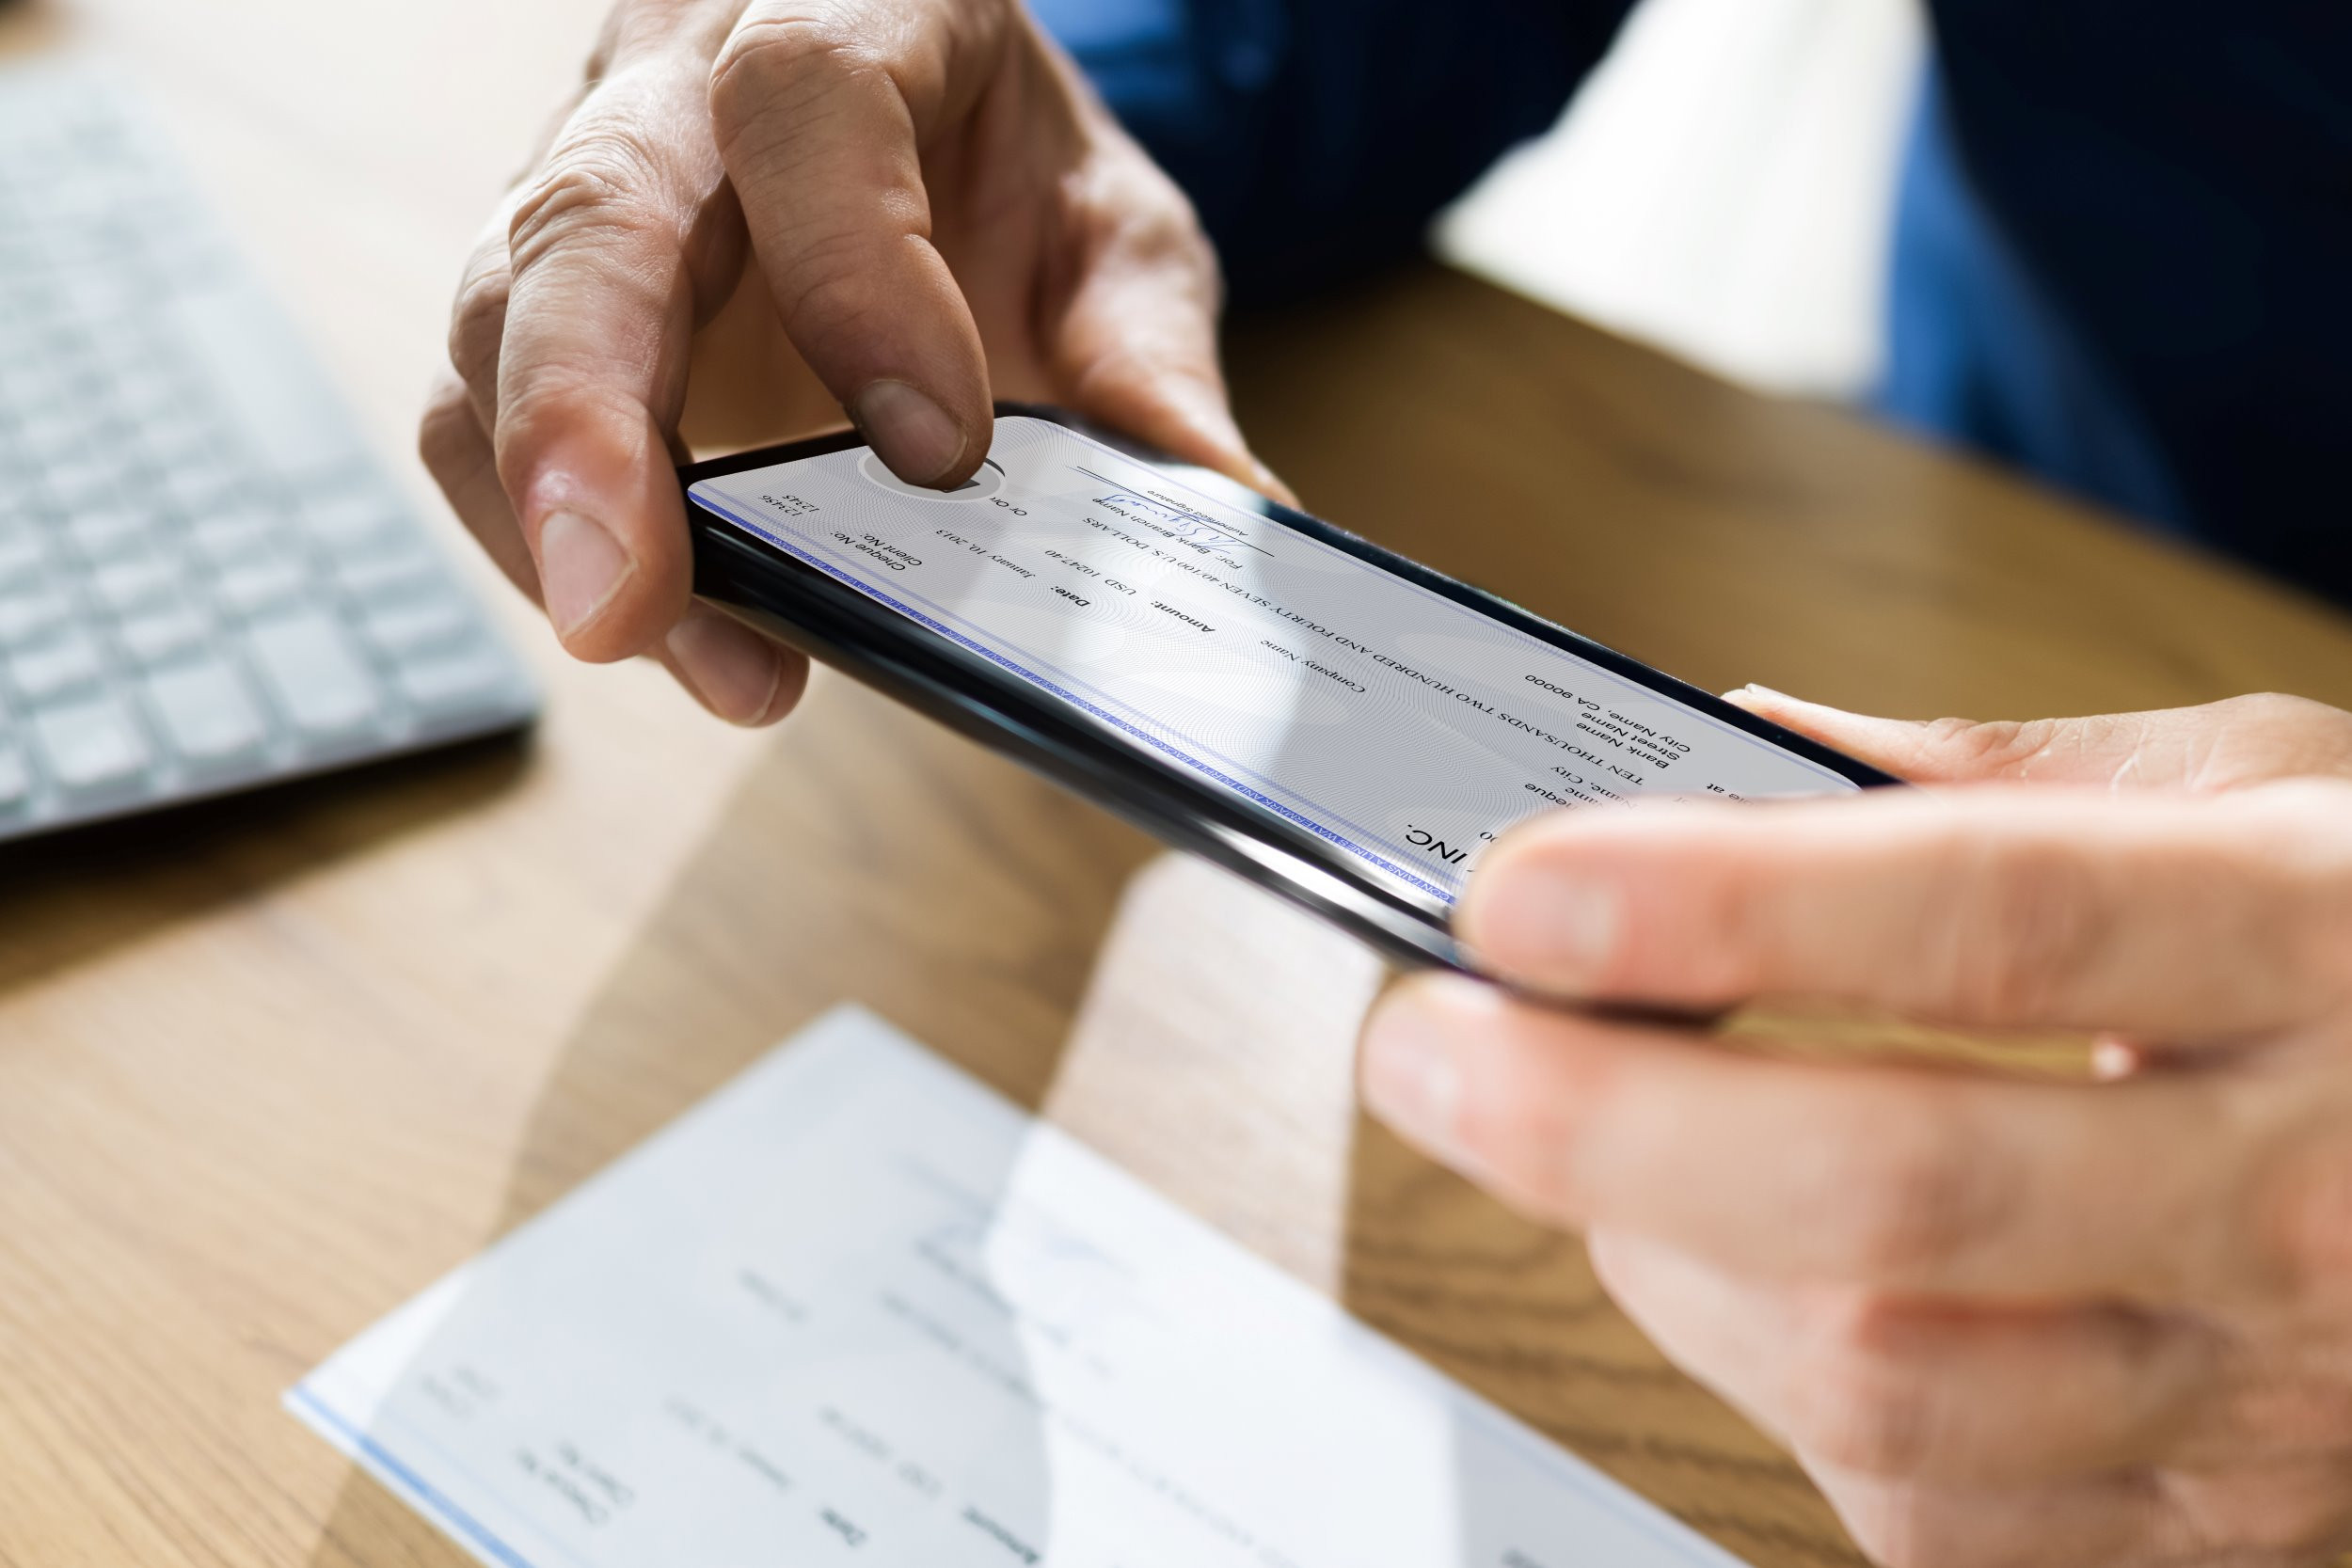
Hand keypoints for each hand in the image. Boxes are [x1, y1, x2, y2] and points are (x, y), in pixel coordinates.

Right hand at [421, 0, 1277, 723]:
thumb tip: (1224, 513)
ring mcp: (589, 186)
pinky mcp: (542, 298)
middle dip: (593, 420)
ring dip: (551, 504)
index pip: (807, 105)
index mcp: (850, 10)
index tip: (938, 452)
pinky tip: (646, 619)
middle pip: (588, 220)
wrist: (910, 108)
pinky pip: (475, 404)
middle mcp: (680, 85)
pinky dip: (533, 525)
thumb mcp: (1110, 232)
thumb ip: (1150, 362)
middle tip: (628, 605)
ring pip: (497, 320)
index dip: (855, 273)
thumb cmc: (1000, 160)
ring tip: (654, 643)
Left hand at [1360, 691, 2351, 1565]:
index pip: (1989, 917)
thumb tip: (1733, 743)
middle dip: (1604, 1128)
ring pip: (1891, 1387)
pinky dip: (1779, 1399)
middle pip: (1901, 1193)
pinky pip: (1932, 1514)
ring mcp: (2264, 1397)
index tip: (1519, 889)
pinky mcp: (2209, 1528)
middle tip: (1422, 1048)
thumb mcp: (2275, 798)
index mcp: (2308, 949)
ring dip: (1666, 1265)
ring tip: (1586, 1156)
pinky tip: (1748, 1291)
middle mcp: (2299, 1195)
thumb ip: (2003, 778)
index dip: (1727, 905)